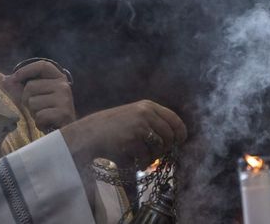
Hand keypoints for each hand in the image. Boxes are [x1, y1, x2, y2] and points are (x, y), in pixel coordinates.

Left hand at [1, 60, 75, 131]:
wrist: (64, 133)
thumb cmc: (47, 112)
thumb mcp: (34, 97)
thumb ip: (20, 88)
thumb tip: (5, 80)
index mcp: (58, 78)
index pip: (43, 66)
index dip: (26, 70)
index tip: (14, 77)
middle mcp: (64, 86)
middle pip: (31, 86)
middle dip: (27, 100)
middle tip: (37, 109)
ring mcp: (65, 99)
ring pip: (33, 102)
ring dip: (34, 113)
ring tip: (44, 117)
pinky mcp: (63, 113)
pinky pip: (40, 115)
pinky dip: (39, 123)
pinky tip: (47, 124)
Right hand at [60, 100, 186, 171]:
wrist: (89, 133)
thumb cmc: (111, 128)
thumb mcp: (133, 116)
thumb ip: (152, 122)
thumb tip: (175, 139)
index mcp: (147, 106)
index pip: (175, 120)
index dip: (180, 134)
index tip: (179, 143)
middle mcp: (145, 113)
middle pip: (170, 137)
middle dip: (164, 149)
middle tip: (154, 155)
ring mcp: (139, 126)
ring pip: (159, 148)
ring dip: (151, 157)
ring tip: (139, 157)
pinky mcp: (132, 139)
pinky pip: (146, 157)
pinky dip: (141, 163)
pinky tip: (133, 161)